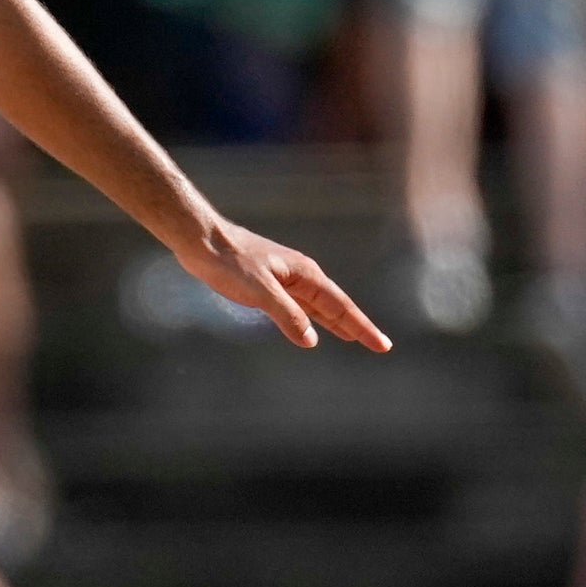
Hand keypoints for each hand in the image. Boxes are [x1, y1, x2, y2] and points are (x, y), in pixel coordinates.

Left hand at [174, 217, 390, 351]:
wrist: (202, 240)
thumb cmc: (229, 261)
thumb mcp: (260, 291)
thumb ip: (287, 315)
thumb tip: (312, 340)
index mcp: (305, 275)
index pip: (342, 307)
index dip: (362, 328)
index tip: (383, 346)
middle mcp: (301, 276)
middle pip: (336, 307)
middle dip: (357, 326)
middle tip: (380, 346)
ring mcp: (285, 280)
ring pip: (317, 307)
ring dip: (336, 323)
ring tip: (354, 338)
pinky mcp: (268, 284)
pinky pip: (298, 306)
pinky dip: (311, 319)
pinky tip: (313, 329)